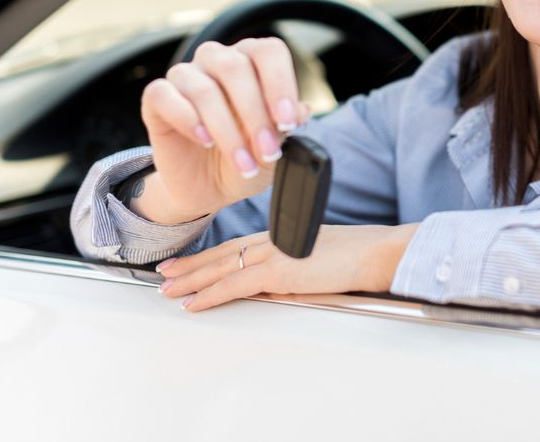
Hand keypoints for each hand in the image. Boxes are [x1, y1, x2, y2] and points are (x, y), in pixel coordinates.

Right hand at [134, 38, 311, 223]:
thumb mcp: (274, 150)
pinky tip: (205, 140)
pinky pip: (163, 94)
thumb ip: (288, 127)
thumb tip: (303, 108)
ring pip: (204, 89)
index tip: (288, 122)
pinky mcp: (157, 98)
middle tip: (268, 151)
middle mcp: (219, 60)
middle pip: (235, 68)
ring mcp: (186, 76)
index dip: (281, 84)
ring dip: (227, 131)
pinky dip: (187, 119)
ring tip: (243, 162)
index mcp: (253, 62)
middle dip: (255, 115)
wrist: (209, 188)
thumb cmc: (247, 158)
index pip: (269, 52)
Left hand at [155, 224, 419, 310]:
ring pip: (221, 268)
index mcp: (283, 235)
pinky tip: (193, 303)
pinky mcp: (279, 271)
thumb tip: (277, 285)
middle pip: (222, 254)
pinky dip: (210, 294)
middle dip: (190, 266)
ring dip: (191, 280)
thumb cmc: (359, 255)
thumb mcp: (318, 258)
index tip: (189, 262)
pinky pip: (234, 285)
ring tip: (167, 290)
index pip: (236, 245)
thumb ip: (294, 267)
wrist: (375, 251)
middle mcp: (273, 240)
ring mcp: (274, 254)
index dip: (210, 255)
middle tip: (164, 274)